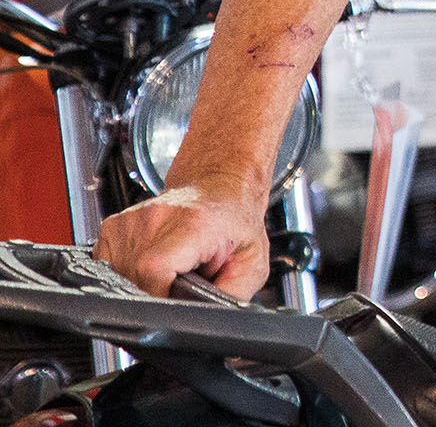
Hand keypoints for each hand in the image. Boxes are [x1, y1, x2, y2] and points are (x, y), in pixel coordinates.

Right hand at [94, 185, 270, 298]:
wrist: (218, 189)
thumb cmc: (235, 224)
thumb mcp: (252, 265)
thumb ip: (230, 297)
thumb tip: (207, 323)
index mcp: (194, 226)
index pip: (154, 270)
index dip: (160, 298)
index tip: (173, 304)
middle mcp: (157, 219)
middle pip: (133, 281)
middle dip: (155, 295)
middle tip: (179, 286)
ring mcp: (132, 221)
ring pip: (117, 277)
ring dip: (140, 285)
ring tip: (168, 273)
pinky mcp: (114, 226)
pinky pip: (106, 266)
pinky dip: (125, 274)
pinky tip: (150, 266)